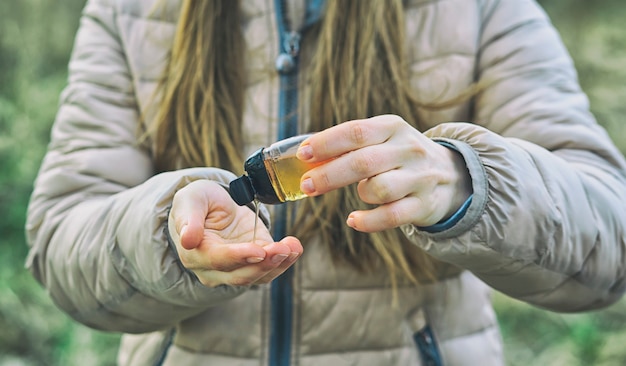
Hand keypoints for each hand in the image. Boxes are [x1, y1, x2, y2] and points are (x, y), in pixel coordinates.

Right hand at [168, 180, 302, 286]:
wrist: (212, 207)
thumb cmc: (198, 202)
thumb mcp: (190, 200)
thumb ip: (188, 219)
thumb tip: (187, 240)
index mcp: (195, 254)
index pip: (218, 260)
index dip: (239, 256)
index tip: (258, 251)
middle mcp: (214, 269)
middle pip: (240, 274)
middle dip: (264, 263)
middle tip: (283, 249)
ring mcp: (235, 269)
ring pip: (258, 276)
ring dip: (278, 264)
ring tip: (292, 247)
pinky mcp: (254, 263)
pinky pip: (270, 269)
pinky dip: (286, 261)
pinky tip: (295, 247)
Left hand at [296, 114, 471, 231]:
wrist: (451, 175)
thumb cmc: (400, 156)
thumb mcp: (382, 138)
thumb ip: (350, 144)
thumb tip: (306, 156)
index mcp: (392, 127)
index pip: (356, 131)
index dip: (326, 143)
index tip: (303, 155)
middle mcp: (409, 149)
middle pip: (363, 162)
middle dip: (329, 175)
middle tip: (307, 185)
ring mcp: (419, 178)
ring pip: (378, 189)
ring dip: (360, 194)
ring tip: (358, 194)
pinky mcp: (423, 205)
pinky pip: (390, 217)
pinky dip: (367, 222)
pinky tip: (354, 220)